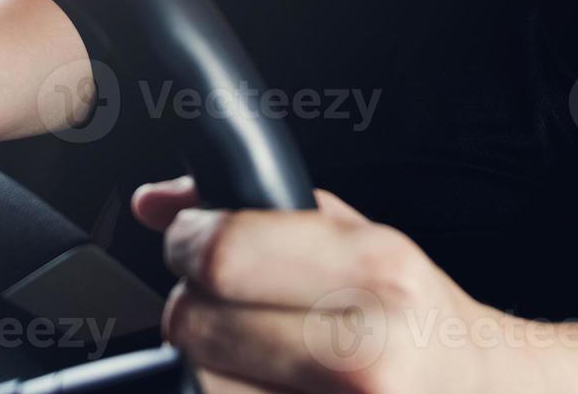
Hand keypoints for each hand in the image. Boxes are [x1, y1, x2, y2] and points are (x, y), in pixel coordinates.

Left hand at [133, 177, 506, 393]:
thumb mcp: (362, 238)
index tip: (192, 241)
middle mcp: (365, 350)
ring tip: (253, 350)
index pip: (225, 252)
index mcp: (376, 271)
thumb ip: (257, 207)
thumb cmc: (422, 319)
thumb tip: (154, 203)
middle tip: (224, 300)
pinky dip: (231, 389)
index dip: (189, 241)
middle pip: (197, 322)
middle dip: (194, 302)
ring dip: (208, 360)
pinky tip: (265, 382)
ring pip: (199, 379)